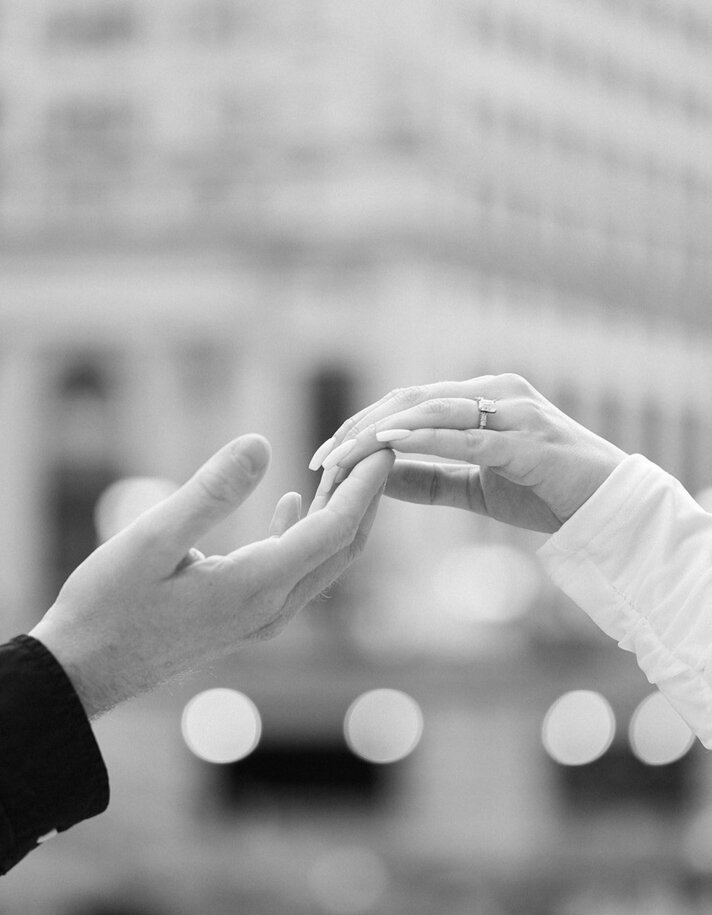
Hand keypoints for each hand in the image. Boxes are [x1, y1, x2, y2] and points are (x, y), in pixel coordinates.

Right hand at [31, 434, 392, 715]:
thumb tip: (262, 443)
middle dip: (362, 496)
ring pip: (322, 562)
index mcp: (256, 586)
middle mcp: (271, 609)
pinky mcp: (245, 622)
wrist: (83, 670)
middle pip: (342, 548)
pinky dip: (305, 534)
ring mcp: (261, 621)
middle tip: (370, 444)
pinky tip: (290, 503)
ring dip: (336, 514)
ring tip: (338, 463)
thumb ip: (209, 492)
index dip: (363, 485)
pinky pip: (296, 575)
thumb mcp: (151, 538)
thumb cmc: (108, 604)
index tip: (383, 444)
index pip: (334, 530)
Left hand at [309, 373, 626, 533]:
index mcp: (480, 398)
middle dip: (359, 429)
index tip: (324, 455)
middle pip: (410, 400)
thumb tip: (374, 477)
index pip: (407, 402)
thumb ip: (429, 478)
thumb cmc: (543, 491)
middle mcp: (494, 392)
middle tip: (320, 458)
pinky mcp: (527, 440)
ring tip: (343, 456)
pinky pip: (468, 437)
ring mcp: (513, 411)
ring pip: (432, 411)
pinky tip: (390, 446)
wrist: (607, 508)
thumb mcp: (474, 486)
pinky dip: (426, 438)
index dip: (361, 426)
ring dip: (381, 433)